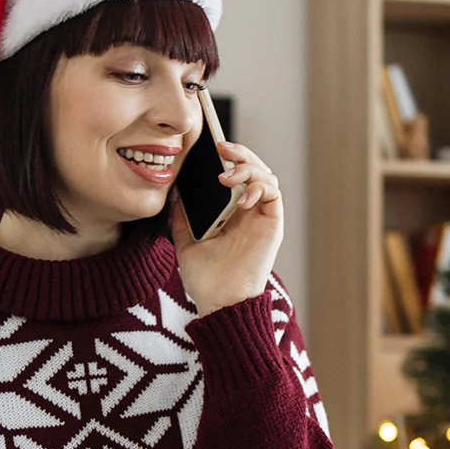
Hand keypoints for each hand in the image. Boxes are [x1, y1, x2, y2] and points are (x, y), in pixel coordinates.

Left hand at [170, 139, 283, 315]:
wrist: (218, 303)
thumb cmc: (205, 278)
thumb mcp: (185, 241)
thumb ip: (182, 216)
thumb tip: (176, 191)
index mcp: (231, 212)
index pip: (236, 173)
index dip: (229, 156)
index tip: (211, 146)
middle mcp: (249, 211)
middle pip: (254, 169)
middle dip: (240, 153)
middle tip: (221, 149)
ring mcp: (262, 218)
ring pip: (266, 176)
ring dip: (249, 168)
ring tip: (227, 177)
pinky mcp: (272, 226)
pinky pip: (273, 196)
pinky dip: (259, 188)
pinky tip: (241, 198)